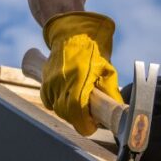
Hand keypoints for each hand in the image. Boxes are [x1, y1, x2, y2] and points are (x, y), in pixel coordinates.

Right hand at [41, 11, 124, 135]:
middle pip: (67, 113)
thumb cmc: (92, 51)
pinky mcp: (44, 81)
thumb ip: (110, 91)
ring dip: (69, 111)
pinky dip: (58, 103)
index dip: (85, 124)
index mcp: (79, 79)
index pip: (76, 111)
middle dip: (78, 119)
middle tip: (90, 116)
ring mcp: (51, 82)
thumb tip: (115, 110)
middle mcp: (62, 82)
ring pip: (58, 109)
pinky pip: (49, 102)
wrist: (72, 34)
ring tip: (81, 103)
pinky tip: (68, 96)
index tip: (92, 126)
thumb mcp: (107, 69)